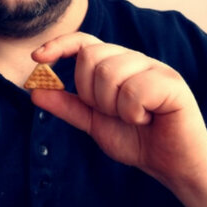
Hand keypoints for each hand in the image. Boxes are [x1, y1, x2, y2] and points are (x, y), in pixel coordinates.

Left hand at [30, 32, 206, 193]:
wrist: (172, 164)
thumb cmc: (138, 139)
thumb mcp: (95, 124)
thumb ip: (68, 107)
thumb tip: (35, 91)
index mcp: (115, 65)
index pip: (84, 42)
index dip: (60, 45)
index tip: (37, 57)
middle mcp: (134, 60)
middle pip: (91, 58)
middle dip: (91, 94)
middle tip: (113, 113)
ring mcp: (154, 68)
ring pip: (110, 73)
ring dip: (114, 107)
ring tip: (134, 118)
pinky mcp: (171, 82)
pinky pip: (134, 90)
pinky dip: (134, 113)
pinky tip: (148, 119)